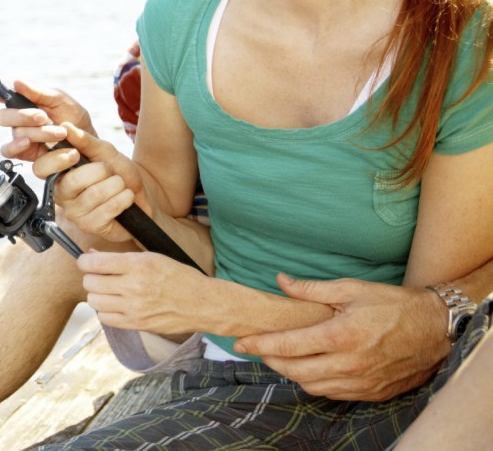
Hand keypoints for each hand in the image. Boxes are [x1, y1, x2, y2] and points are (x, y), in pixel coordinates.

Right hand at [0, 80, 91, 161]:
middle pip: (3, 116)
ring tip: (59, 133)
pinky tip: (28, 143)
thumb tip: (16, 82)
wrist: (87, 145)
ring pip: (14, 132)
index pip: (1, 96)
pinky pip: (9, 151)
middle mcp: (19, 119)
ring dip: (37, 132)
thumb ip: (39, 92)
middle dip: (23, 116)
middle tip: (43, 117)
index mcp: (25, 102)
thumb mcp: (61, 101)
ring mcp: (20, 137)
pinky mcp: (23, 153)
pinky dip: (16, 146)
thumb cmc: (74, 119)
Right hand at [35, 122, 143, 242]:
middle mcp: (62, 194)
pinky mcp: (90, 226)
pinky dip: (123, 199)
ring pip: (94, 194)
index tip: (75, 154)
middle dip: (100, 171)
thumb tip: (66, 126)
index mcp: (59, 173)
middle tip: (109, 171)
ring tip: (120, 185)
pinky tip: (125, 198)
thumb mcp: (104, 151)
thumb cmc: (118, 171)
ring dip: (116, 185)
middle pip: (72, 182)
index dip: (56, 160)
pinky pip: (107, 209)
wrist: (142, 194)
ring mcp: (75, 212)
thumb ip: (85, 140)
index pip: (41, 168)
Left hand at [78, 250, 209, 334]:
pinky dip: (105, 311)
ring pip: (94, 301)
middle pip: (90, 282)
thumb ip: (119, 258)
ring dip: (97, 294)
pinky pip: (104, 318)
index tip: (86, 261)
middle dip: (91, 277)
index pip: (94, 263)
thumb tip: (91, 256)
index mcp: (138, 265)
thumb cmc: (178, 276)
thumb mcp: (151, 257)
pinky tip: (115, 304)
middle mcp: (134, 287)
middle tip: (100, 276)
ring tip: (108, 290)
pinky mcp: (136, 324)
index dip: (84, 261)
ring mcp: (134, 308)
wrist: (201, 303)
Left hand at [234, 274, 448, 400]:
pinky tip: (309, 368)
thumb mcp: (351, 288)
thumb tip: (281, 281)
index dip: (260, 345)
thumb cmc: (393, 304)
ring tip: (281, 356)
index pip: (288, 346)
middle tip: (257, 348)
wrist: (435, 330)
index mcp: (340, 335)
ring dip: (291, 373)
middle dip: (270, 360)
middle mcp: (348, 364)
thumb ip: (312, 290)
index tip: (240, 342)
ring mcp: (360, 382)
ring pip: (311, 386)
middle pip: (294, 371)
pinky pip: (332, 393)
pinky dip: (315, 383)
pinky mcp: (371, 392)